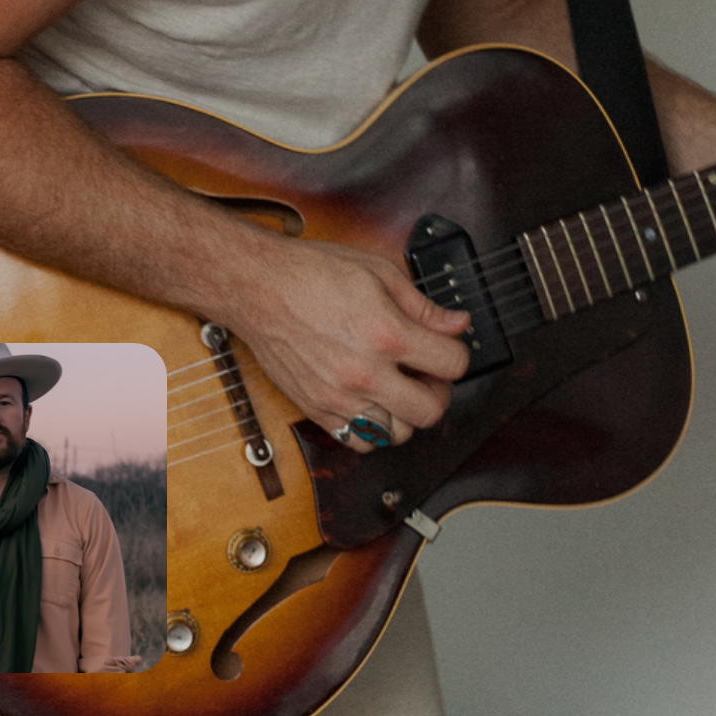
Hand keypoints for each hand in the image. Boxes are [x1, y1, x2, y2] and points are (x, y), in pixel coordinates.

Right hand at [219, 238, 471, 452]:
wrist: (258, 288)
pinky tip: (373, 403)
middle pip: (431, 410)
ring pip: (398, 434)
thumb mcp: (379, 273)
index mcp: (387, 334)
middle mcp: (365, 373)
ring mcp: (339, 396)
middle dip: (439, 391)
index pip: (453, 365)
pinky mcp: (316, 409)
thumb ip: (424, 306)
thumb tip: (458, 324)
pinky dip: (374, 430)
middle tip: (428, 374)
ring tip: (400, 389)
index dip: (458, 354)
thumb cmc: (312, 275)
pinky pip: (360, 442)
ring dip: (407, 414)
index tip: (448, 348)